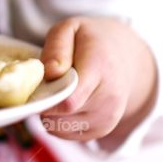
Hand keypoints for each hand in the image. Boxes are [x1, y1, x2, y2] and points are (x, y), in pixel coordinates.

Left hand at [39, 16, 156, 146]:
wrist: (125, 58)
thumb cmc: (91, 41)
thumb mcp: (70, 28)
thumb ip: (57, 47)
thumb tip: (50, 72)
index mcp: (101, 69)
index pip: (68, 100)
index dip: (45, 96)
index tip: (37, 83)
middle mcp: (109, 98)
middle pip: (62, 114)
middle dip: (44, 102)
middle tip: (45, 83)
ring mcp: (108, 118)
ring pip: (60, 127)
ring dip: (49, 113)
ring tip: (57, 90)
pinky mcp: (102, 131)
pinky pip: (65, 133)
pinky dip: (57, 121)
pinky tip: (64, 102)